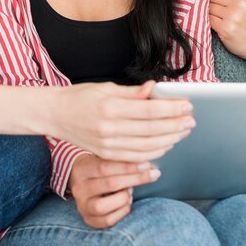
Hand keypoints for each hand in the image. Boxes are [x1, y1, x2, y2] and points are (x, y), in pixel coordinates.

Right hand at [53, 80, 194, 161]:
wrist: (55, 114)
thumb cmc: (79, 97)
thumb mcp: (105, 87)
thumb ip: (132, 92)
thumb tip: (155, 88)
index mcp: (110, 106)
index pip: (149, 110)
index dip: (171, 109)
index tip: (187, 105)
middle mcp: (109, 128)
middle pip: (151, 130)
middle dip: (175, 125)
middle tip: (190, 120)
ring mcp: (107, 144)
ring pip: (147, 146)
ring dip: (169, 140)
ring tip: (182, 132)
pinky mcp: (106, 154)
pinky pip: (136, 158)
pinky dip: (154, 153)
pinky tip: (165, 146)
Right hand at [68, 154, 161, 228]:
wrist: (81, 181)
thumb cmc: (98, 167)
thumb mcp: (103, 157)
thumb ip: (119, 158)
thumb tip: (146, 161)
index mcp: (81, 169)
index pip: (105, 166)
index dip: (128, 166)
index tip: (147, 164)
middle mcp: (79, 188)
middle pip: (109, 184)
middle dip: (135, 179)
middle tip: (152, 174)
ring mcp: (82, 206)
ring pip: (104, 206)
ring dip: (124, 197)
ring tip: (131, 190)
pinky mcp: (89, 220)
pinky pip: (108, 220)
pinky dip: (122, 211)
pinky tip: (127, 202)